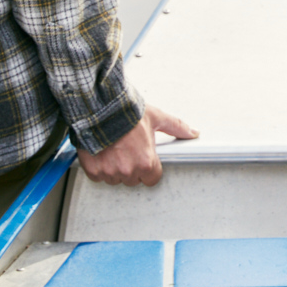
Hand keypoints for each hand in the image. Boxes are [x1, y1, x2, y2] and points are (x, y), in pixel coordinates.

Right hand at [79, 107, 198, 187]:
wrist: (99, 107)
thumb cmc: (127, 112)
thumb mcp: (156, 117)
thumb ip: (176, 127)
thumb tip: (193, 132)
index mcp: (146, 161)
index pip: (152, 179)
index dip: (150, 168)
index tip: (145, 159)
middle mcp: (128, 170)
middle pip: (133, 179)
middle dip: (132, 168)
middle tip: (128, 150)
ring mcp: (109, 172)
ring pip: (115, 178)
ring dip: (115, 168)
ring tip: (114, 148)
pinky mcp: (93, 170)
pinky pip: (98, 176)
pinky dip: (99, 167)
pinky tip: (102, 151)